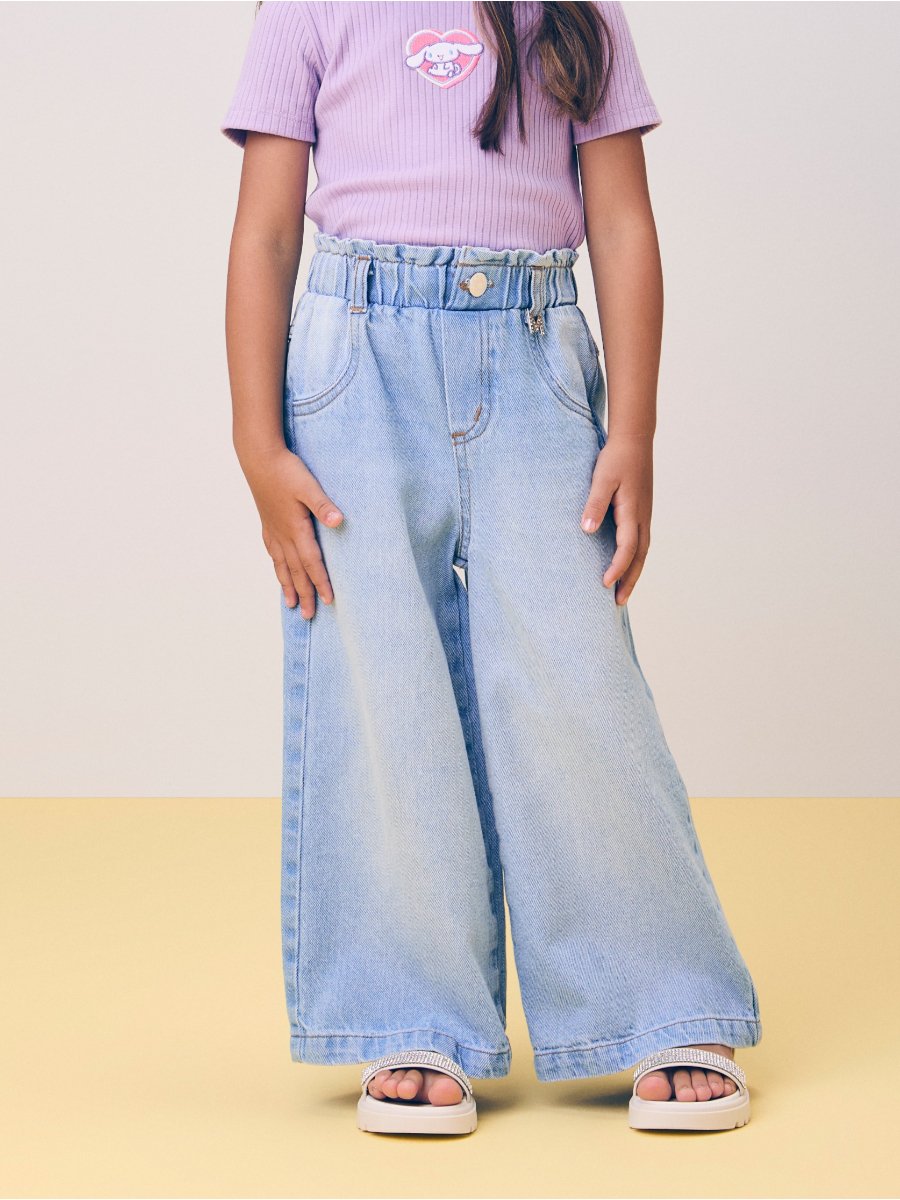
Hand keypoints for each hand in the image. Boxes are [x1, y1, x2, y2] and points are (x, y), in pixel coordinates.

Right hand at [241, 443, 343, 617]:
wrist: (258, 456)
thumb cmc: (286, 469)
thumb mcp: (308, 486)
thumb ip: (323, 505)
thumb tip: (340, 522)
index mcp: (295, 529)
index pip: (311, 563)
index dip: (320, 583)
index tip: (328, 601)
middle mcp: (283, 534)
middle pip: (295, 571)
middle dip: (303, 593)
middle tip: (307, 616)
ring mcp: (273, 529)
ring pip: (281, 564)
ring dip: (287, 585)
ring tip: (289, 603)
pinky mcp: (267, 521)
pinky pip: (272, 551)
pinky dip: (276, 565)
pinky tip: (278, 569)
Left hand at [580, 432, 652, 604]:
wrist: (634, 439)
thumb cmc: (615, 459)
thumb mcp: (602, 479)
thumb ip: (595, 504)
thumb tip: (587, 530)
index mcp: (633, 512)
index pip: (627, 548)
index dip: (617, 568)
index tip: (604, 585)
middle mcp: (643, 518)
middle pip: (639, 557)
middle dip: (630, 581)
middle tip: (618, 603)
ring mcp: (645, 515)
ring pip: (642, 551)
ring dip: (633, 572)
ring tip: (622, 591)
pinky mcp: (641, 511)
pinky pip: (640, 542)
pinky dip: (634, 558)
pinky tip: (624, 564)